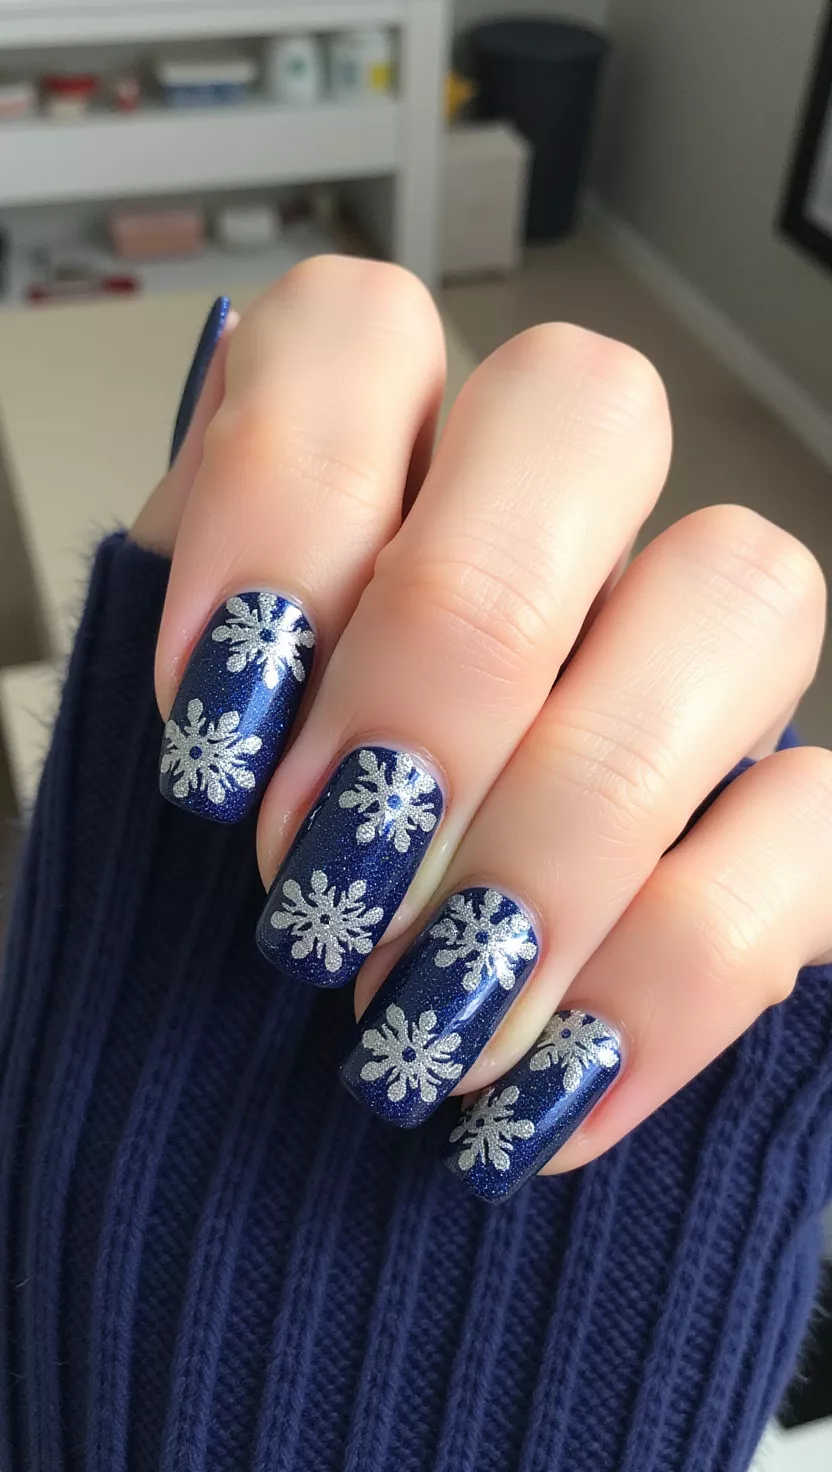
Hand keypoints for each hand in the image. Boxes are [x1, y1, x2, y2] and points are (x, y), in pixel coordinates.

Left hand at [134, 257, 830, 1200]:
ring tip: (429, 1003)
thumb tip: (240, 697)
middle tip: (336, 854)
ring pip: (747, 587)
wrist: (292, 1138)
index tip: (208, 721)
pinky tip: (544, 1085)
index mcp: (365, 496)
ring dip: (574, 810)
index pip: (364, 333)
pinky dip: (676, 968)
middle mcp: (549, 540)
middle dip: (459, 634)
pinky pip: (812, 829)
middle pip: (590, 409)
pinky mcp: (780, 823)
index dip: (286, 491)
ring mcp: (685, 668)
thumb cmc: (206, 954)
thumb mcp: (157, 821)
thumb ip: (207, 720)